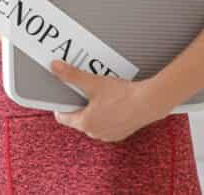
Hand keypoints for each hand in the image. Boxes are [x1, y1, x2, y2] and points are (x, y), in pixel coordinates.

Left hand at [48, 59, 166, 142]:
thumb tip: (55, 67)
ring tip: (101, 95)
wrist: (148, 103)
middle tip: (85, 90)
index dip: (61, 105)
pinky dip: (107, 116)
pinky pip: (107, 125)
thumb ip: (72, 75)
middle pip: (79, 119)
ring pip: (94, 122)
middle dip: (80, 105)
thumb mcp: (93, 82)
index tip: (64, 95)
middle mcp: (95, 133)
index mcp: (85, 123)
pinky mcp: (121, 133)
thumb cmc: (122, 95)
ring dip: (94, 111)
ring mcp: (108, 135)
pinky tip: (114, 103)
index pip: (63, 118)